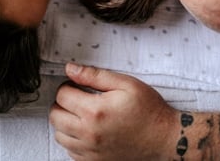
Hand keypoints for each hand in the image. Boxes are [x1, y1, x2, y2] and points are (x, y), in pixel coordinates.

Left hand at [49, 63, 176, 160]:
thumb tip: (70, 69)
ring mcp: (90, 150)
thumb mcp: (125, 84)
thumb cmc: (148, 110)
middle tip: (77, 98)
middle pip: (55, 115)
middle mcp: (88, 133)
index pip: (62, 95)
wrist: (164, 138)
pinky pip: (70, 151)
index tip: (77, 85)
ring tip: (81, 115)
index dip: (68, 85)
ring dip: (65, 122)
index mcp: (95, 111)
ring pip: (59, 135)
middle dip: (62, 103)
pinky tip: (87, 131)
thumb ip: (94, 76)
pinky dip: (73, 140)